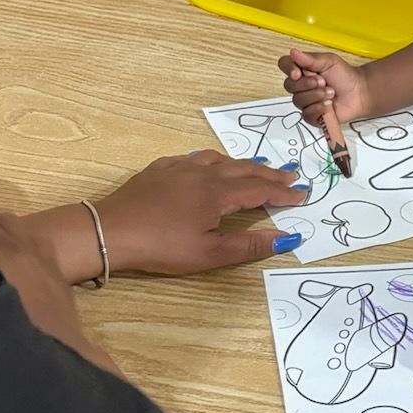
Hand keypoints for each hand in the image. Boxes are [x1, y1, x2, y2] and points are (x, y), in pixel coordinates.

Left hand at [96, 151, 308, 275]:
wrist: (110, 232)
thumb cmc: (162, 247)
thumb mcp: (210, 253)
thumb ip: (250, 245)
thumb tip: (288, 238)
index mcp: (218, 193)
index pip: (259, 189)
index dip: (283, 192)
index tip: (302, 194)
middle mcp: (202, 173)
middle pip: (243, 169)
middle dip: (269, 174)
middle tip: (289, 175)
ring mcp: (177, 168)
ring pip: (218, 159)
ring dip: (241, 163)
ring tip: (255, 167)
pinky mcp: (157, 170)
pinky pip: (192, 158)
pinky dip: (210, 160)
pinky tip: (207, 164)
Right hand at [278, 46, 372, 126]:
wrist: (359, 93)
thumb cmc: (344, 76)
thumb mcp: (329, 61)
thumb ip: (310, 59)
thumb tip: (293, 52)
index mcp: (302, 69)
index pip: (285, 65)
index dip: (288, 69)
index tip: (297, 72)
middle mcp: (300, 85)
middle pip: (289, 85)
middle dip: (307, 84)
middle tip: (324, 82)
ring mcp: (305, 101)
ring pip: (298, 101)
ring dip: (316, 96)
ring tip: (331, 93)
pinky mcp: (312, 115)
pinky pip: (306, 114)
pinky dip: (318, 109)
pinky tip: (329, 105)